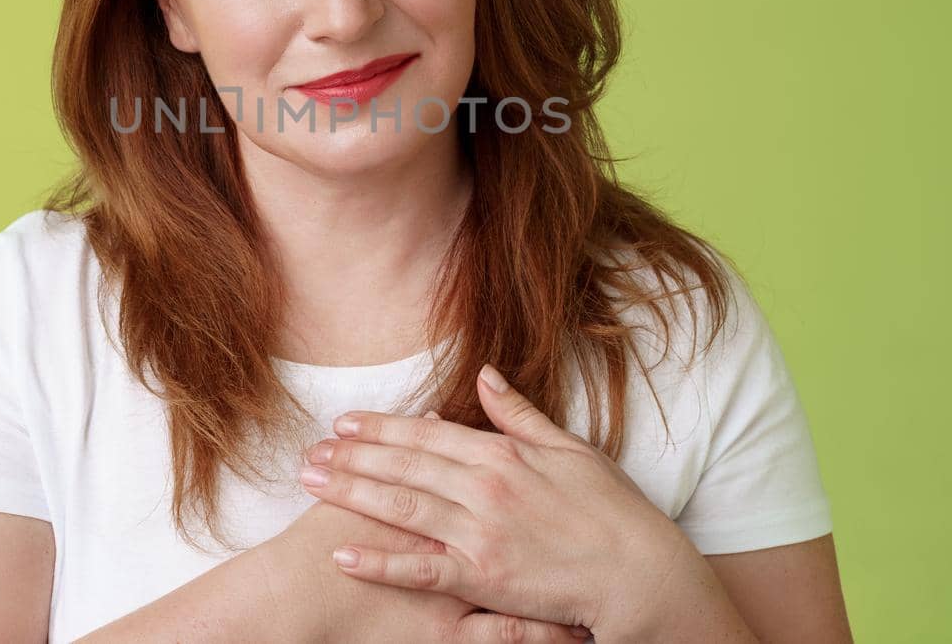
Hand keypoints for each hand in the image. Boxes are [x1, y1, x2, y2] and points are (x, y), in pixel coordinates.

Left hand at [297, 364, 697, 635]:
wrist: (641, 574)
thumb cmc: (614, 513)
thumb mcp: (571, 449)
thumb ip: (520, 413)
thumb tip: (485, 374)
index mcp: (504, 454)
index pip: (428, 433)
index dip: (381, 427)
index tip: (345, 422)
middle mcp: (485, 487)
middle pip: (404, 465)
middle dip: (352, 456)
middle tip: (310, 452)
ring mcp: (481, 532)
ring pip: (402, 506)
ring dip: (352, 493)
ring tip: (312, 484)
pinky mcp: (483, 577)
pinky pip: (420, 569)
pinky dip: (379, 560)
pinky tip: (344, 553)